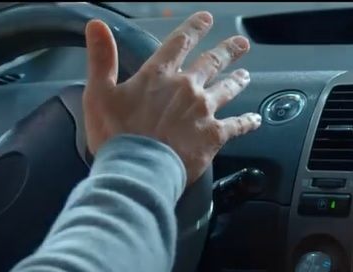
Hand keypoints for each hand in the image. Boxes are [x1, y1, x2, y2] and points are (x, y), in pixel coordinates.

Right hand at [83, 11, 260, 185]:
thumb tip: (96, 25)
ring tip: (245, 75)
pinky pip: (237, 125)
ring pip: (227, 89)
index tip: (206, 19)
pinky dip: (248, 122)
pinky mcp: (214, 135)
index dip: (194, 28)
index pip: (179, 42)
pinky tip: (255, 119)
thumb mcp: (99, 94)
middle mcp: (186, 87)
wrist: (138, 170)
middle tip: (240, 43)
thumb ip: (101, 58)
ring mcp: (203, 111)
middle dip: (227, 50)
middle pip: (212, 62)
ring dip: (237, 80)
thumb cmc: (115, 135)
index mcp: (159, 75)